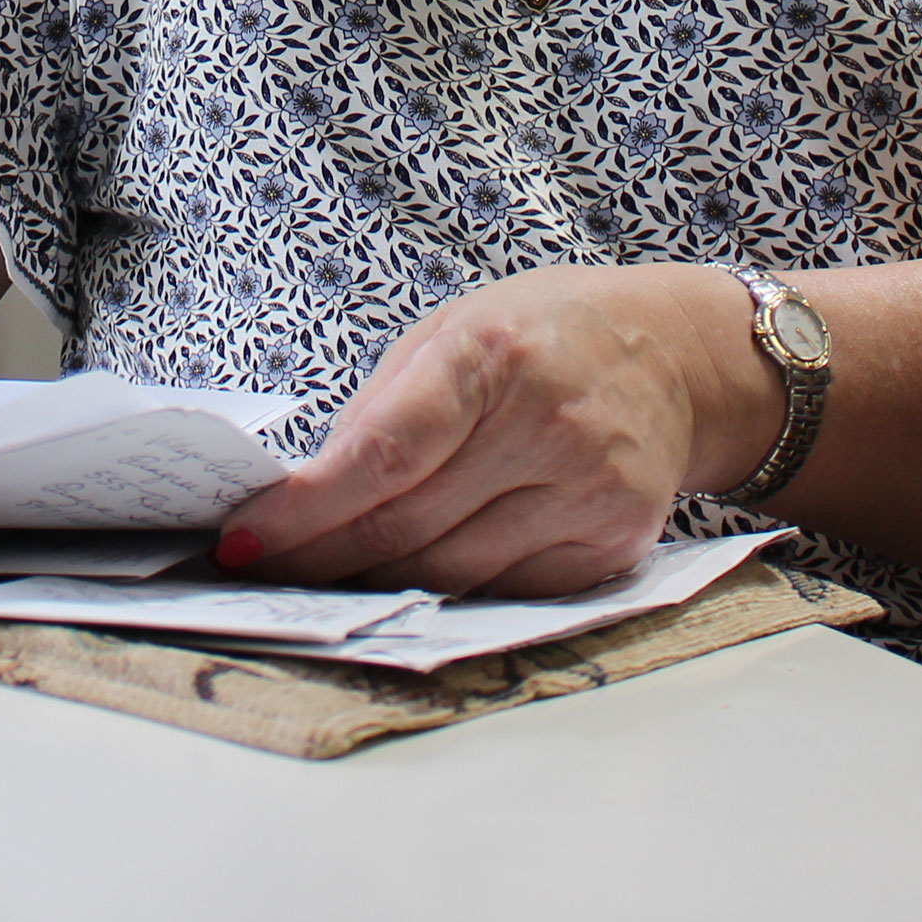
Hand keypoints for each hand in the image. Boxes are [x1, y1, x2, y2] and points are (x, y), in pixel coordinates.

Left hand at [212, 263, 774, 597]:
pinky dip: (449, 591)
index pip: (383, 455)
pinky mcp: (615, 541)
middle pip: (407, 524)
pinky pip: (506, 591)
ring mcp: (589, 490)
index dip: (307, 508)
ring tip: (323, 577)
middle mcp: (547, 424)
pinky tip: (411, 580)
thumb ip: (384, 409)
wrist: (675, 357)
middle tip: (263, 569)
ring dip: (375, 581)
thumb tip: (307, 495)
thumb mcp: (454, 330)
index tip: (246, 536)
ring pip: (450, 572)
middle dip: (321, 555)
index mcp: (492, 356)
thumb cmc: (545, 336)